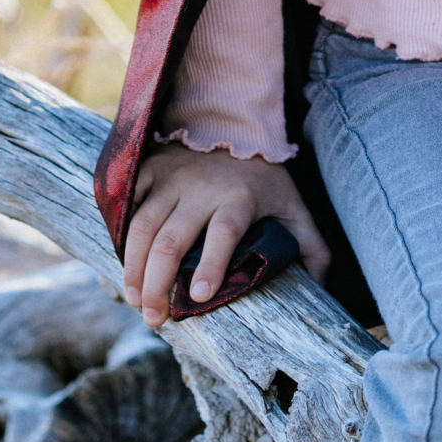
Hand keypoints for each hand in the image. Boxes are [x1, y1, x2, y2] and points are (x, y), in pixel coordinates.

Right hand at [122, 145, 331, 326]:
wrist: (235, 123)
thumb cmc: (266, 179)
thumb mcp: (295, 209)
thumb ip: (312, 248)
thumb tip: (323, 290)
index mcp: (239, 199)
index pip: (224, 232)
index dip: (212, 264)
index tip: (199, 298)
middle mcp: (202, 189)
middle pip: (173, 240)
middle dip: (158, 283)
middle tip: (155, 318)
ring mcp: (172, 179)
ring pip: (142, 227)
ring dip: (133, 268)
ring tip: (134, 301)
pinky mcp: (152, 169)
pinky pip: (128, 203)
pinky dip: (118, 233)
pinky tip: (121, 263)